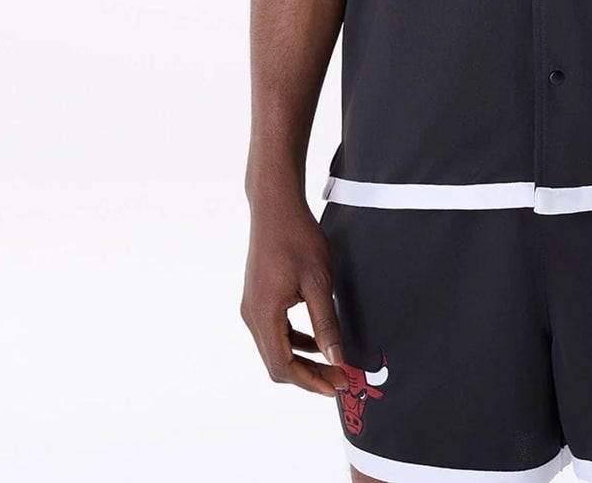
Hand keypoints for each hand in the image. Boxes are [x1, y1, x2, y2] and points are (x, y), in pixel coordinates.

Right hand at [240, 197, 350, 396]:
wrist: (276, 207)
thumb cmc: (297, 237)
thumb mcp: (319, 282)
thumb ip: (326, 324)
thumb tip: (335, 358)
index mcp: (264, 314)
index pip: (283, 366)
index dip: (311, 381)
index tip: (337, 385)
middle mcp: (252, 315)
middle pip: (277, 363)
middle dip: (309, 375)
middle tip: (339, 378)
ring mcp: (252, 307)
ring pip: (275, 349)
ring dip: (302, 360)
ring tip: (331, 364)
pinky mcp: (257, 299)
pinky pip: (274, 332)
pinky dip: (295, 342)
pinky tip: (316, 340)